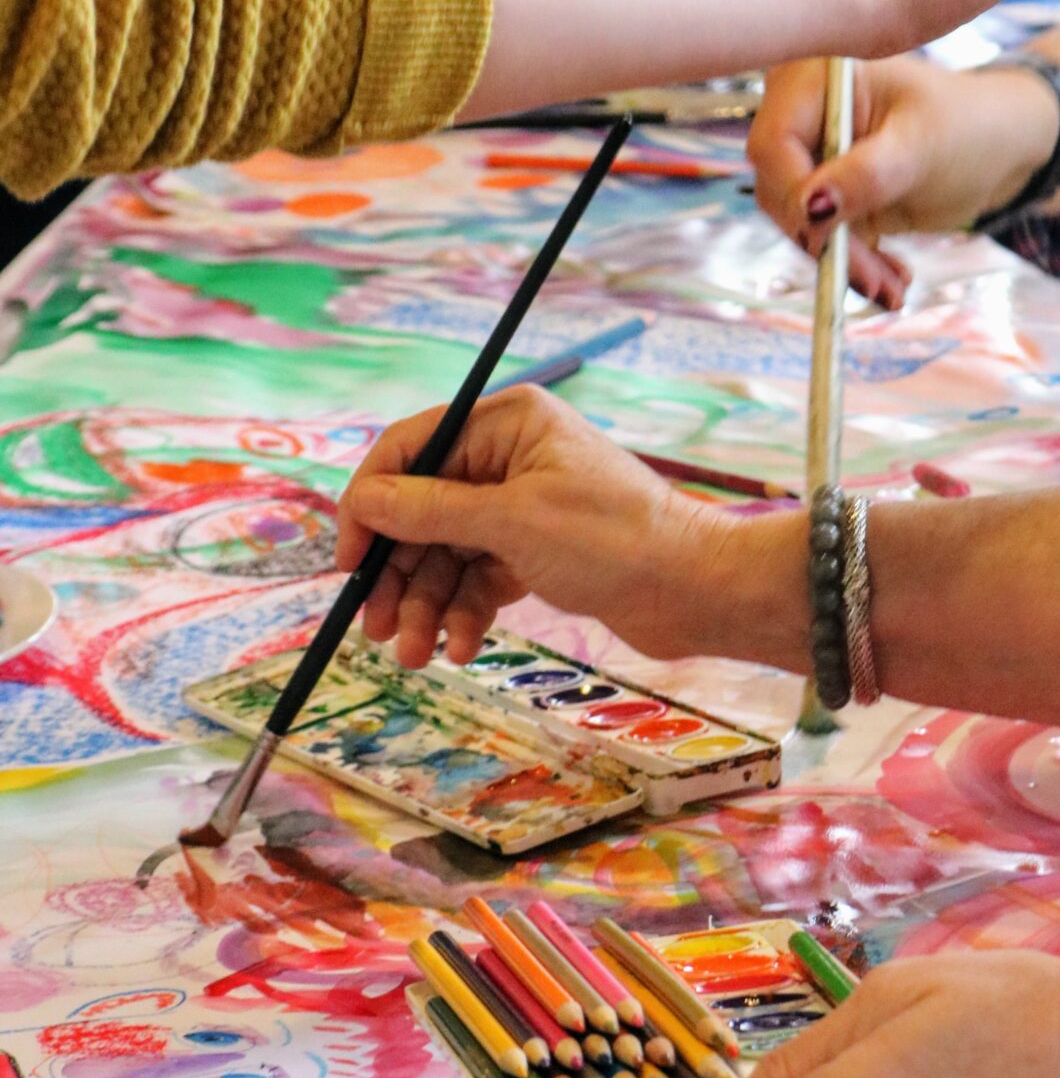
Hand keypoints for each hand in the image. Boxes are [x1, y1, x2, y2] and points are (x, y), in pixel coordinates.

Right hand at [335, 386, 729, 667]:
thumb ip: (430, 511)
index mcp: (507, 423)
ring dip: (426, 604)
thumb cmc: (612, 540)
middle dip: (399, 572)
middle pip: (424, 510)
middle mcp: (511, 456)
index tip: (347, 559)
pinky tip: (461, 647)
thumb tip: (363, 500)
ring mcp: (524, 505)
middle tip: (376, 629)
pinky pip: (480, 578)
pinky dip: (465, 612)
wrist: (694, 590)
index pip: (412, 448)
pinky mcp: (537, 550)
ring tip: (414, 655)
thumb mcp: (511, 522)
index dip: (371, 503)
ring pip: (448, 552)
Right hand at [750, 57, 1058, 304]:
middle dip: (826, 240)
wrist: (998, 146)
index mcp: (816, 75)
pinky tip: (892, 281)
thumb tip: (811, 208)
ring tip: (893, 289)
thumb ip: (866, 175)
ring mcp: (812, 153)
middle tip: (875, 283)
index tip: (829, 237)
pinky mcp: (827, 192)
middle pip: (781, 188)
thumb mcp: (921, 148)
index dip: (796, 196)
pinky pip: (821, 236)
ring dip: (843, 262)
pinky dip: (854, 264)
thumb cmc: (968, 126)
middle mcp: (802, 110)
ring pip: (800, 221)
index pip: (775, 143)